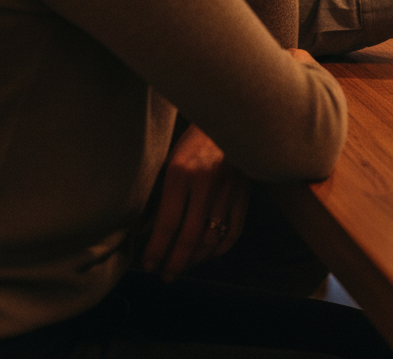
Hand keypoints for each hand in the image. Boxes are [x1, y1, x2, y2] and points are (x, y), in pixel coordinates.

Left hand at [141, 125, 250, 279]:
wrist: (232, 118)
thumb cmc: (196, 138)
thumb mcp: (172, 158)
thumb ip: (164, 192)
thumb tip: (148, 229)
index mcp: (182, 173)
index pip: (167, 224)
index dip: (156, 250)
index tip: (147, 265)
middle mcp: (206, 184)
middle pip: (189, 238)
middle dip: (174, 262)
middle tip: (165, 275)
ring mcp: (229, 190)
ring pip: (212, 239)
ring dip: (195, 260)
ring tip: (183, 267)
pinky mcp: (244, 194)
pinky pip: (233, 232)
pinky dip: (220, 250)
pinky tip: (207, 254)